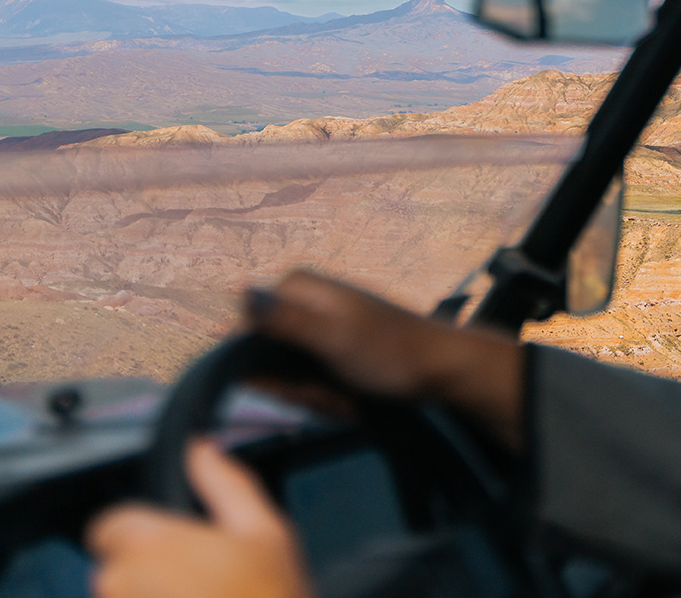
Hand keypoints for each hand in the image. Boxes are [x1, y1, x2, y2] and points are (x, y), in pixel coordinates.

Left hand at [87, 440, 310, 597]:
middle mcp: (117, 584)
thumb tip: (202, 449)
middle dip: (146, 575)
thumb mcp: (265, 531)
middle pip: (113, 568)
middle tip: (198, 586)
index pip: (108, 525)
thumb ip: (225, 482)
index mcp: (150, 542)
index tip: (173, 550)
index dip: (141, 533)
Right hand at [248, 269, 527, 448]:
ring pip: (283, 371)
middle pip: (263, 354)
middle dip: (293, 382)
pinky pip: (306, 379)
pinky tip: (349, 395)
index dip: (265, 363)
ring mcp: (314, 325)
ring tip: (346, 391)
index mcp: (298, 285)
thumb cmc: (390, 353)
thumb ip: (286, 319)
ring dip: (311, 392)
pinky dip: (324, 394)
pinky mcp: (327, 347)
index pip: (245, 331)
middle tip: (332, 387)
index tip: (300, 374)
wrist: (440, 369)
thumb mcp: (333, 339)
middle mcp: (301, 299)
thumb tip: (240, 288)